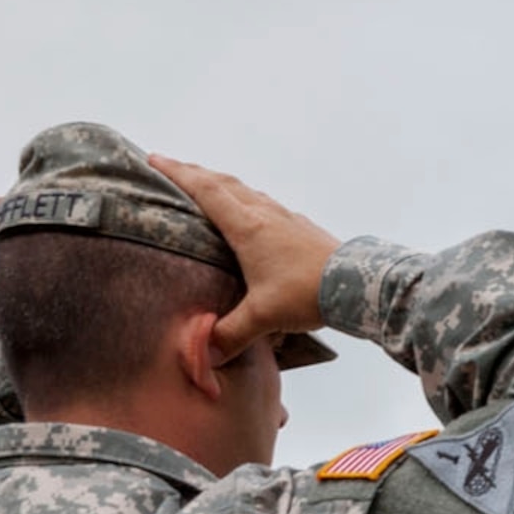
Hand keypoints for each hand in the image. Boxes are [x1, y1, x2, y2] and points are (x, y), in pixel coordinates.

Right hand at [149, 155, 338, 362]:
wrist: (359, 286)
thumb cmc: (307, 293)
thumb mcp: (263, 316)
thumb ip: (231, 333)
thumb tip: (205, 354)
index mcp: (247, 226)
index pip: (205, 190)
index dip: (178, 173)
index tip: (154, 159)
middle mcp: (265, 214)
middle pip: (224, 183)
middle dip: (196, 173)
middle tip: (174, 168)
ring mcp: (287, 218)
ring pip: (248, 192)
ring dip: (225, 185)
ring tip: (210, 187)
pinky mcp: (304, 229)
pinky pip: (268, 206)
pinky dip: (251, 202)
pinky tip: (255, 214)